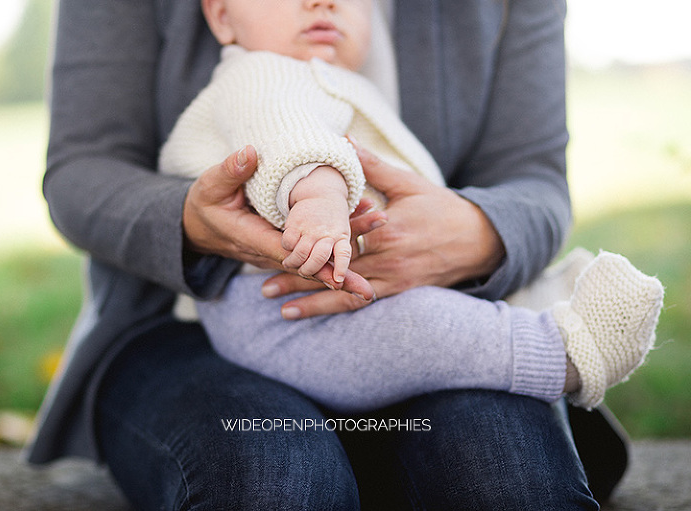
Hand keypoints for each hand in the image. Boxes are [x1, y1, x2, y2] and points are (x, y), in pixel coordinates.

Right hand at [182, 146, 375, 298]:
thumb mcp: (211, 185)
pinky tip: (364, 223)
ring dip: (348, 251)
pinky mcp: (290, 243)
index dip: (316, 267)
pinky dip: (339, 240)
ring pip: (318, 255)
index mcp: (254, 239)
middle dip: (341, 272)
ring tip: (380, 228)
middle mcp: (272, 250)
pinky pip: (317, 246)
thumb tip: (250, 154)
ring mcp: (282, 249)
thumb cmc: (205, 203)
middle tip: (369, 288)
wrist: (201, 222)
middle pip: (312, 263)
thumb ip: (230, 171)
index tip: (340, 276)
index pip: (291, 258)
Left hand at [262, 144, 504, 318]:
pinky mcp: (398, 290)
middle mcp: (387, 258)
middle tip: (262, 287)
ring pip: (344, 293)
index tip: (276, 245)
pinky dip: (335, 308)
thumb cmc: (442, 208)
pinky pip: (362, 301)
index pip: (338, 238)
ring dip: (311, 302)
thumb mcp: (407, 183)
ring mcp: (393, 278)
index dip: (306, 244)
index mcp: (385, 230)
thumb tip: (341, 141)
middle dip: (298, 279)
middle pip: (334, 270)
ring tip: (280, 309)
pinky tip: (313, 312)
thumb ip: (371, 167)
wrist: (480, 241)